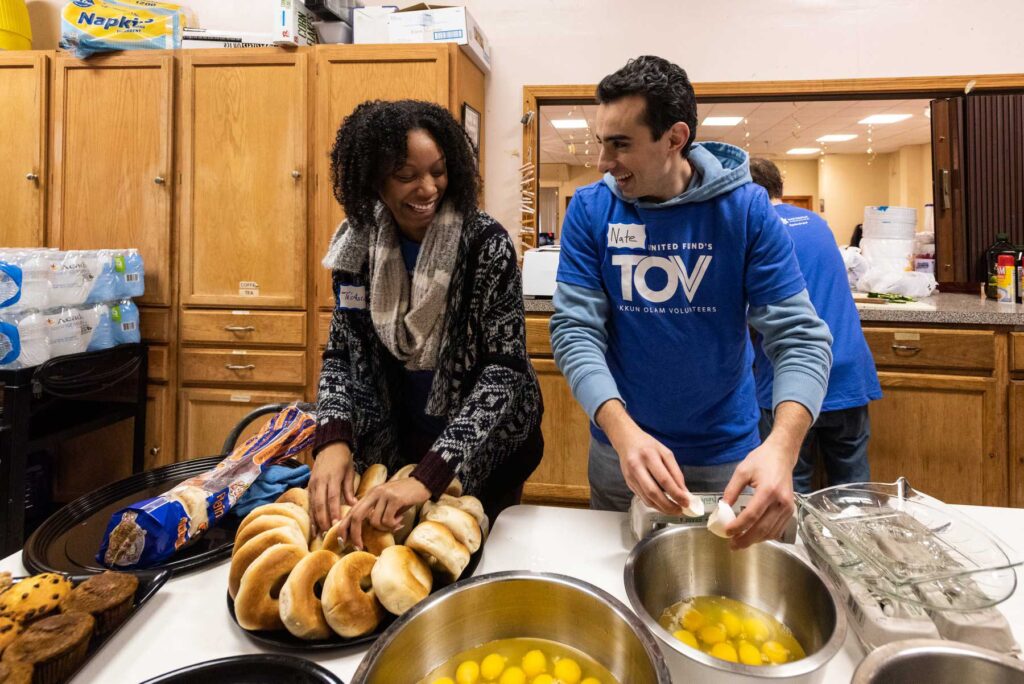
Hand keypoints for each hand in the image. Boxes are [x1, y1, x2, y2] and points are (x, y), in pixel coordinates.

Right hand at [308, 442, 356, 532]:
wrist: (329, 446)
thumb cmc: (343, 459)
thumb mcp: (350, 471)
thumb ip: (349, 489)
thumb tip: (353, 505)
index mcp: (332, 477)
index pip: (332, 497)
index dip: (334, 512)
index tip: (337, 524)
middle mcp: (320, 482)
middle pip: (320, 504)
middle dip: (323, 520)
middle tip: (327, 534)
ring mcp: (313, 484)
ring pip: (313, 505)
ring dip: (315, 520)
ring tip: (319, 534)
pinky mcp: (309, 485)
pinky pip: (310, 502)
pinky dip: (311, 514)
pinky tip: (313, 525)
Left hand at [340, 477, 430, 549]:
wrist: (423, 483)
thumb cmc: (405, 495)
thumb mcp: (387, 502)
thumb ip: (376, 512)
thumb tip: (366, 531)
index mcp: (370, 494)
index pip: (351, 511)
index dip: (344, 526)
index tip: (343, 540)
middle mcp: (374, 493)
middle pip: (356, 516)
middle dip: (355, 534)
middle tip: (359, 546)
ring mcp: (384, 495)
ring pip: (375, 521)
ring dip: (385, 528)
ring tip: (396, 523)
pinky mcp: (395, 499)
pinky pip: (388, 520)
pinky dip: (393, 524)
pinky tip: (401, 519)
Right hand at [597, 400, 690, 514]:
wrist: (626, 440)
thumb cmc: (648, 445)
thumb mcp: (666, 453)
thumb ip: (676, 472)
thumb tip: (684, 491)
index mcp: (649, 456)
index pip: (664, 480)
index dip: (676, 493)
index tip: (687, 502)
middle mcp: (637, 468)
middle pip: (653, 492)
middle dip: (668, 505)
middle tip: (680, 510)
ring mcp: (631, 477)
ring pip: (647, 499)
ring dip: (661, 508)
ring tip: (673, 510)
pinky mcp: (628, 483)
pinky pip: (642, 498)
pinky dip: (654, 504)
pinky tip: (663, 505)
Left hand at [721, 402, 808, 548]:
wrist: (782, 455)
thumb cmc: (761, 460)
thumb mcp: (742, 471)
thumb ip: (731, 490)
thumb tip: (723, 508)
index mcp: (768, 491)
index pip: (751, 515)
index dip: (738, 526)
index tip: (726, 532)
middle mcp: (781, 502)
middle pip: (762, 528)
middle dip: (745, 539)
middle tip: (732, 545)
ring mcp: (788, 508)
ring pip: (771, 532)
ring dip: (755, 540)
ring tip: (740, 542)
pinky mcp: (791, 510)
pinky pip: (778, 529)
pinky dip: (765, 536)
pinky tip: (754, 536)